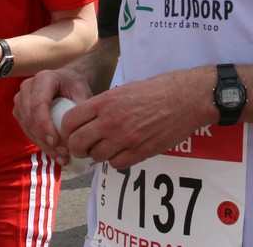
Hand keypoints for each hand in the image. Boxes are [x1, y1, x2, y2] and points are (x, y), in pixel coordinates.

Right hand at [14, 69, 94, 167]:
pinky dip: (40, 143)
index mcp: (43, 79)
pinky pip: (27, 131)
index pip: (38, 104)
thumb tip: (81, 130)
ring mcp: (21, 100)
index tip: (55, 142)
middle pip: (30, 118)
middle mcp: (27, 87)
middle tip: (63, 153)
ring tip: (61, 157)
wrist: (67, 80)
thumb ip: (82, 108)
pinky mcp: (20, 112)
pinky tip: (54, 153)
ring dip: (43, 145)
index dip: (44, 125)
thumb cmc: (74, 85)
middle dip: (45, 139)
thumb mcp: (82, 92)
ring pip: (27, 127)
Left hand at [56, 68, 212, 169]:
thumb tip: (88, 119)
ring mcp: (125, 138)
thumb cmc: (158, 89)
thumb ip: (104, 105)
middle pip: (77, 143)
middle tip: (84, 145)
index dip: (66, 130)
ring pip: (96, 156)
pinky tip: (124, 150)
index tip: (71, 133)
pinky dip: (116, 160)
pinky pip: (116, 164)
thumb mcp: (125, 89)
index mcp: (105, 102)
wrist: (187, 98)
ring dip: (98, 153)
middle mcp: (111, 121)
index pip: (69, 121)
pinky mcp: (140, 151)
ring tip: (108, 146)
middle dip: (78, 146)